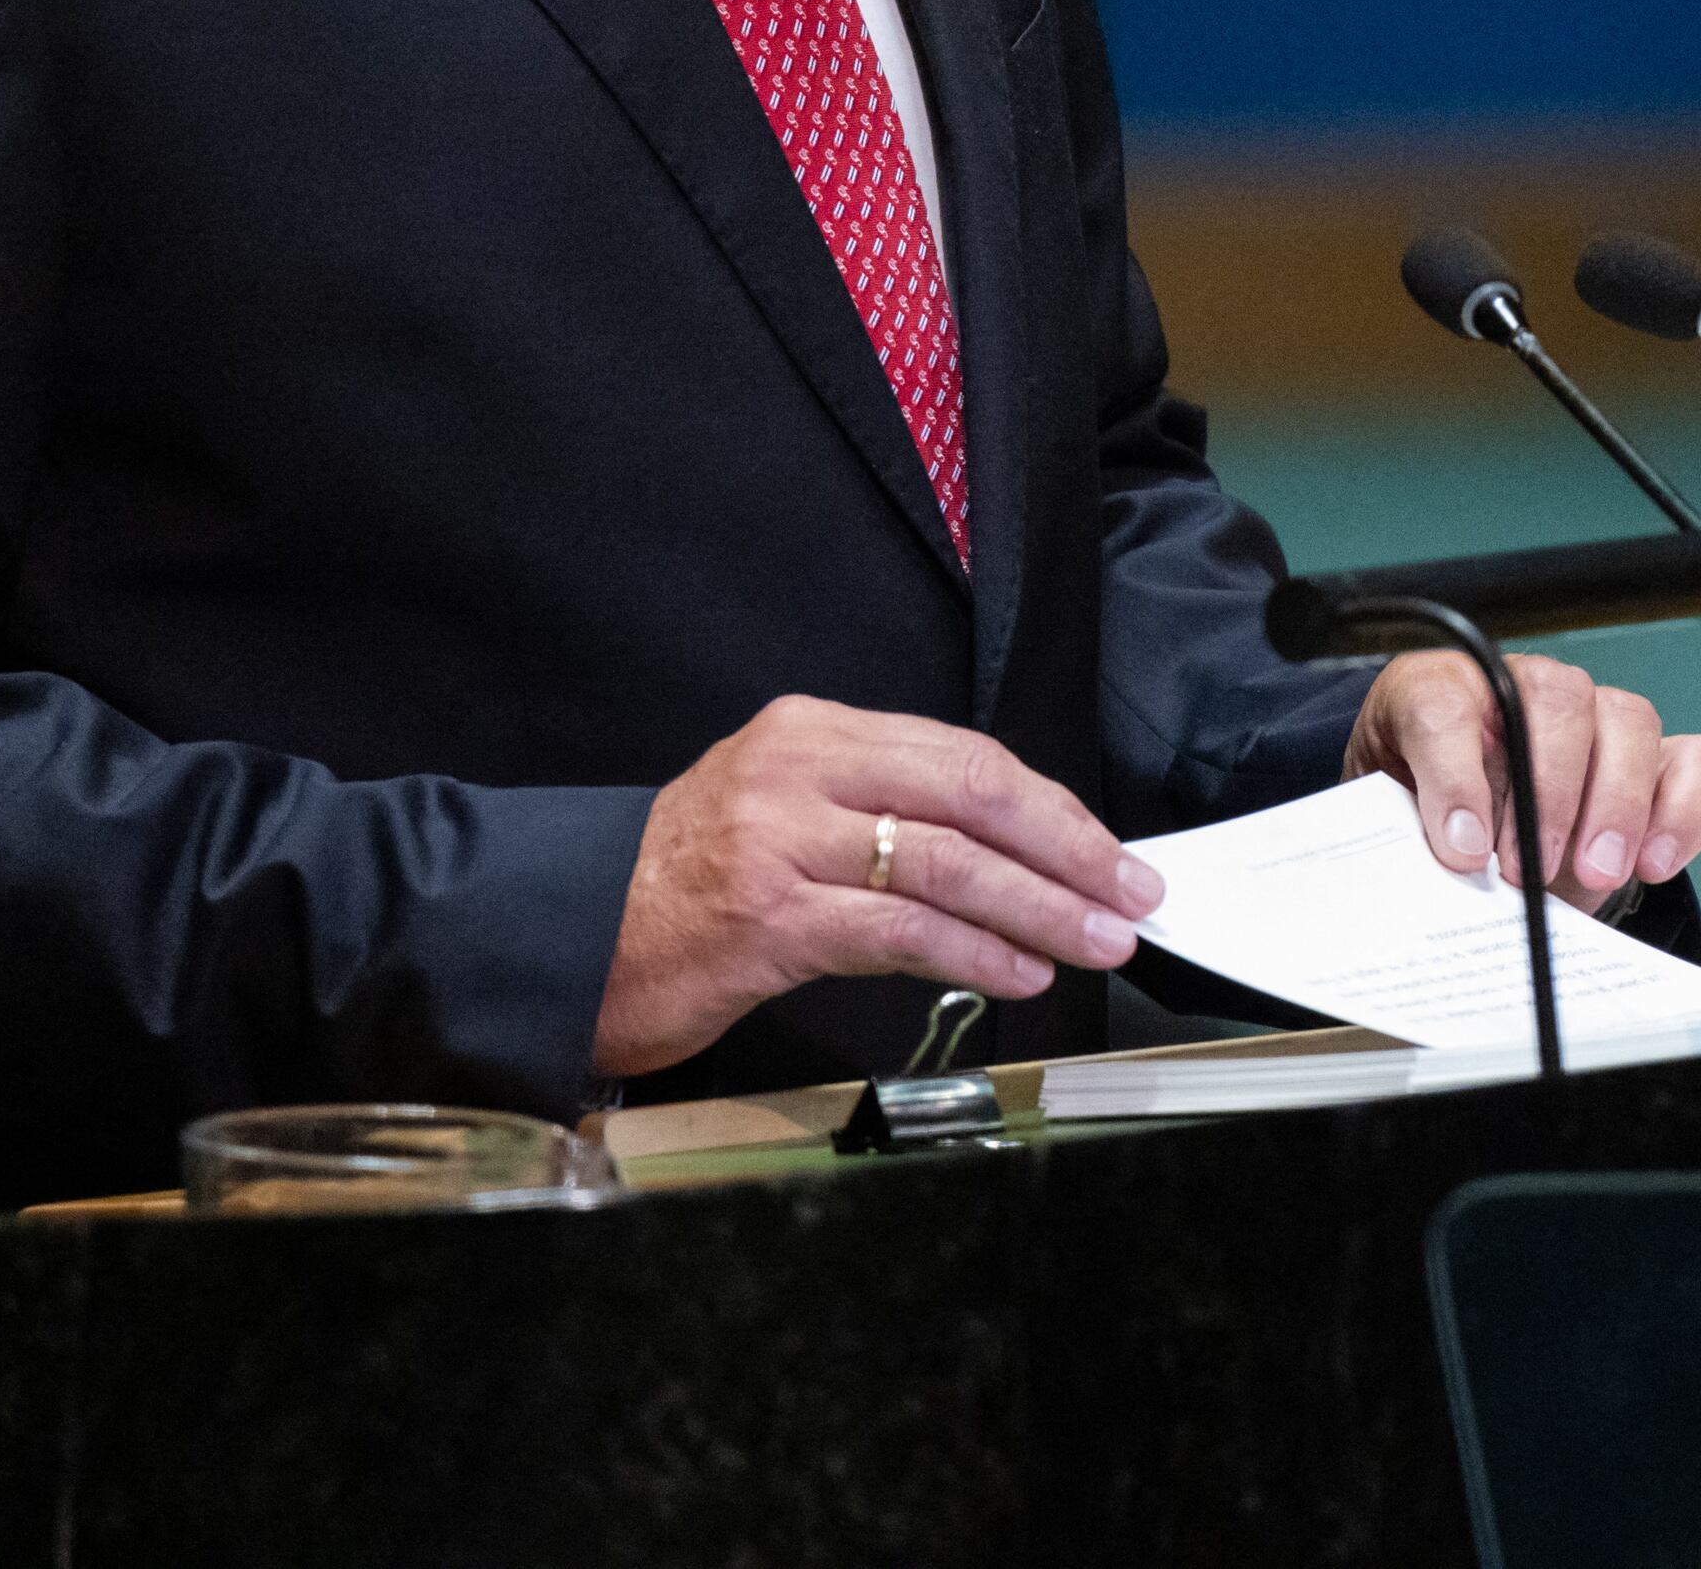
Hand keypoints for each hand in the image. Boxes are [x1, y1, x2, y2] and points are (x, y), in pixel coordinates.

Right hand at [592, 695, 1164, 1079]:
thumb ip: (879, 813)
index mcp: (813, 730)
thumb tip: (1010, 855)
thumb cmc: (684, 886)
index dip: (1052, 807)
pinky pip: (896, 930)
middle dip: (1067, 848)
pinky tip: (1017, 971)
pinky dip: (972, 951)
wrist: (570, 935)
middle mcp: (798, 768)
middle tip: (1130, 894)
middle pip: (971, 793)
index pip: (964, 755)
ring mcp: (779, 839)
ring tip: (1095, 939)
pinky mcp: (766, 917)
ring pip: (946, 863)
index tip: (1110, 852)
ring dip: (1039, 907)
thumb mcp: (783, 815)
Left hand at [1346, 651, 1700, 905]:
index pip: (1444, 706)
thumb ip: (1408, 842)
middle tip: (1529, 867)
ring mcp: (1597, 717)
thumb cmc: (1429, 824)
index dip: (1454, 773)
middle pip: (1554, 698)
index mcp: (1438, 694)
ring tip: (1595, 874)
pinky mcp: (1656, 758)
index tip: (1462, 849)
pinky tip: (1654, 864)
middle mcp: (1524, 690)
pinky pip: (1697, 762)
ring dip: (1615, 802)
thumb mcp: (1397, 832)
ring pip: (1629, 719)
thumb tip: (1439, 873)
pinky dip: (1684, 812)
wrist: (1470, 842)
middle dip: (1547, 789)